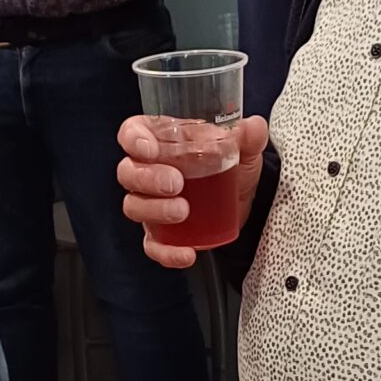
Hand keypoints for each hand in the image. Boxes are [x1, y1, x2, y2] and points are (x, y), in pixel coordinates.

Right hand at [117, 113, 269, 267]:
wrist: (242, 200)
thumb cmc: (230, 165)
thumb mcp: (244, 148)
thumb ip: (249, 136)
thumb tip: (252, 127)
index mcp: (162, 140)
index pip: (132, 133)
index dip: (134, 139)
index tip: (149, 149)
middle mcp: (149, 170)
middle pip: (128, 172)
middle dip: (147, 178)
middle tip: (176, 184)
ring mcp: (150, 203)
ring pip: (133, 206)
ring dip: (154, 210)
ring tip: (183, 211)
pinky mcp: (160, 233)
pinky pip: (152, 245)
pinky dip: (166, 251)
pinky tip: (187, 253)